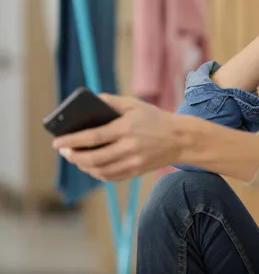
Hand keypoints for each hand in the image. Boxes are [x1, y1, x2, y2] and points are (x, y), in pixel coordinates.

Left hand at [52, 94, 187, 181]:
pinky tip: (91, 167)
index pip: (93, 137)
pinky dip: (96, 173)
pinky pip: (111, 177)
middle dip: (74, 156)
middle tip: (64, 152)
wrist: (180, 138)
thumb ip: (112, 101)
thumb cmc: (155, 119)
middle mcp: (130, 147)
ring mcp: (133, 162)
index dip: (72, 141)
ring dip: (83, 166)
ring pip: (100, 170)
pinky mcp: (137, 172)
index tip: (57, 142)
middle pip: (93, 158)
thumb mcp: (135, 104)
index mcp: (127, 128)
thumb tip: (90, 102)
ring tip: (75, 158)